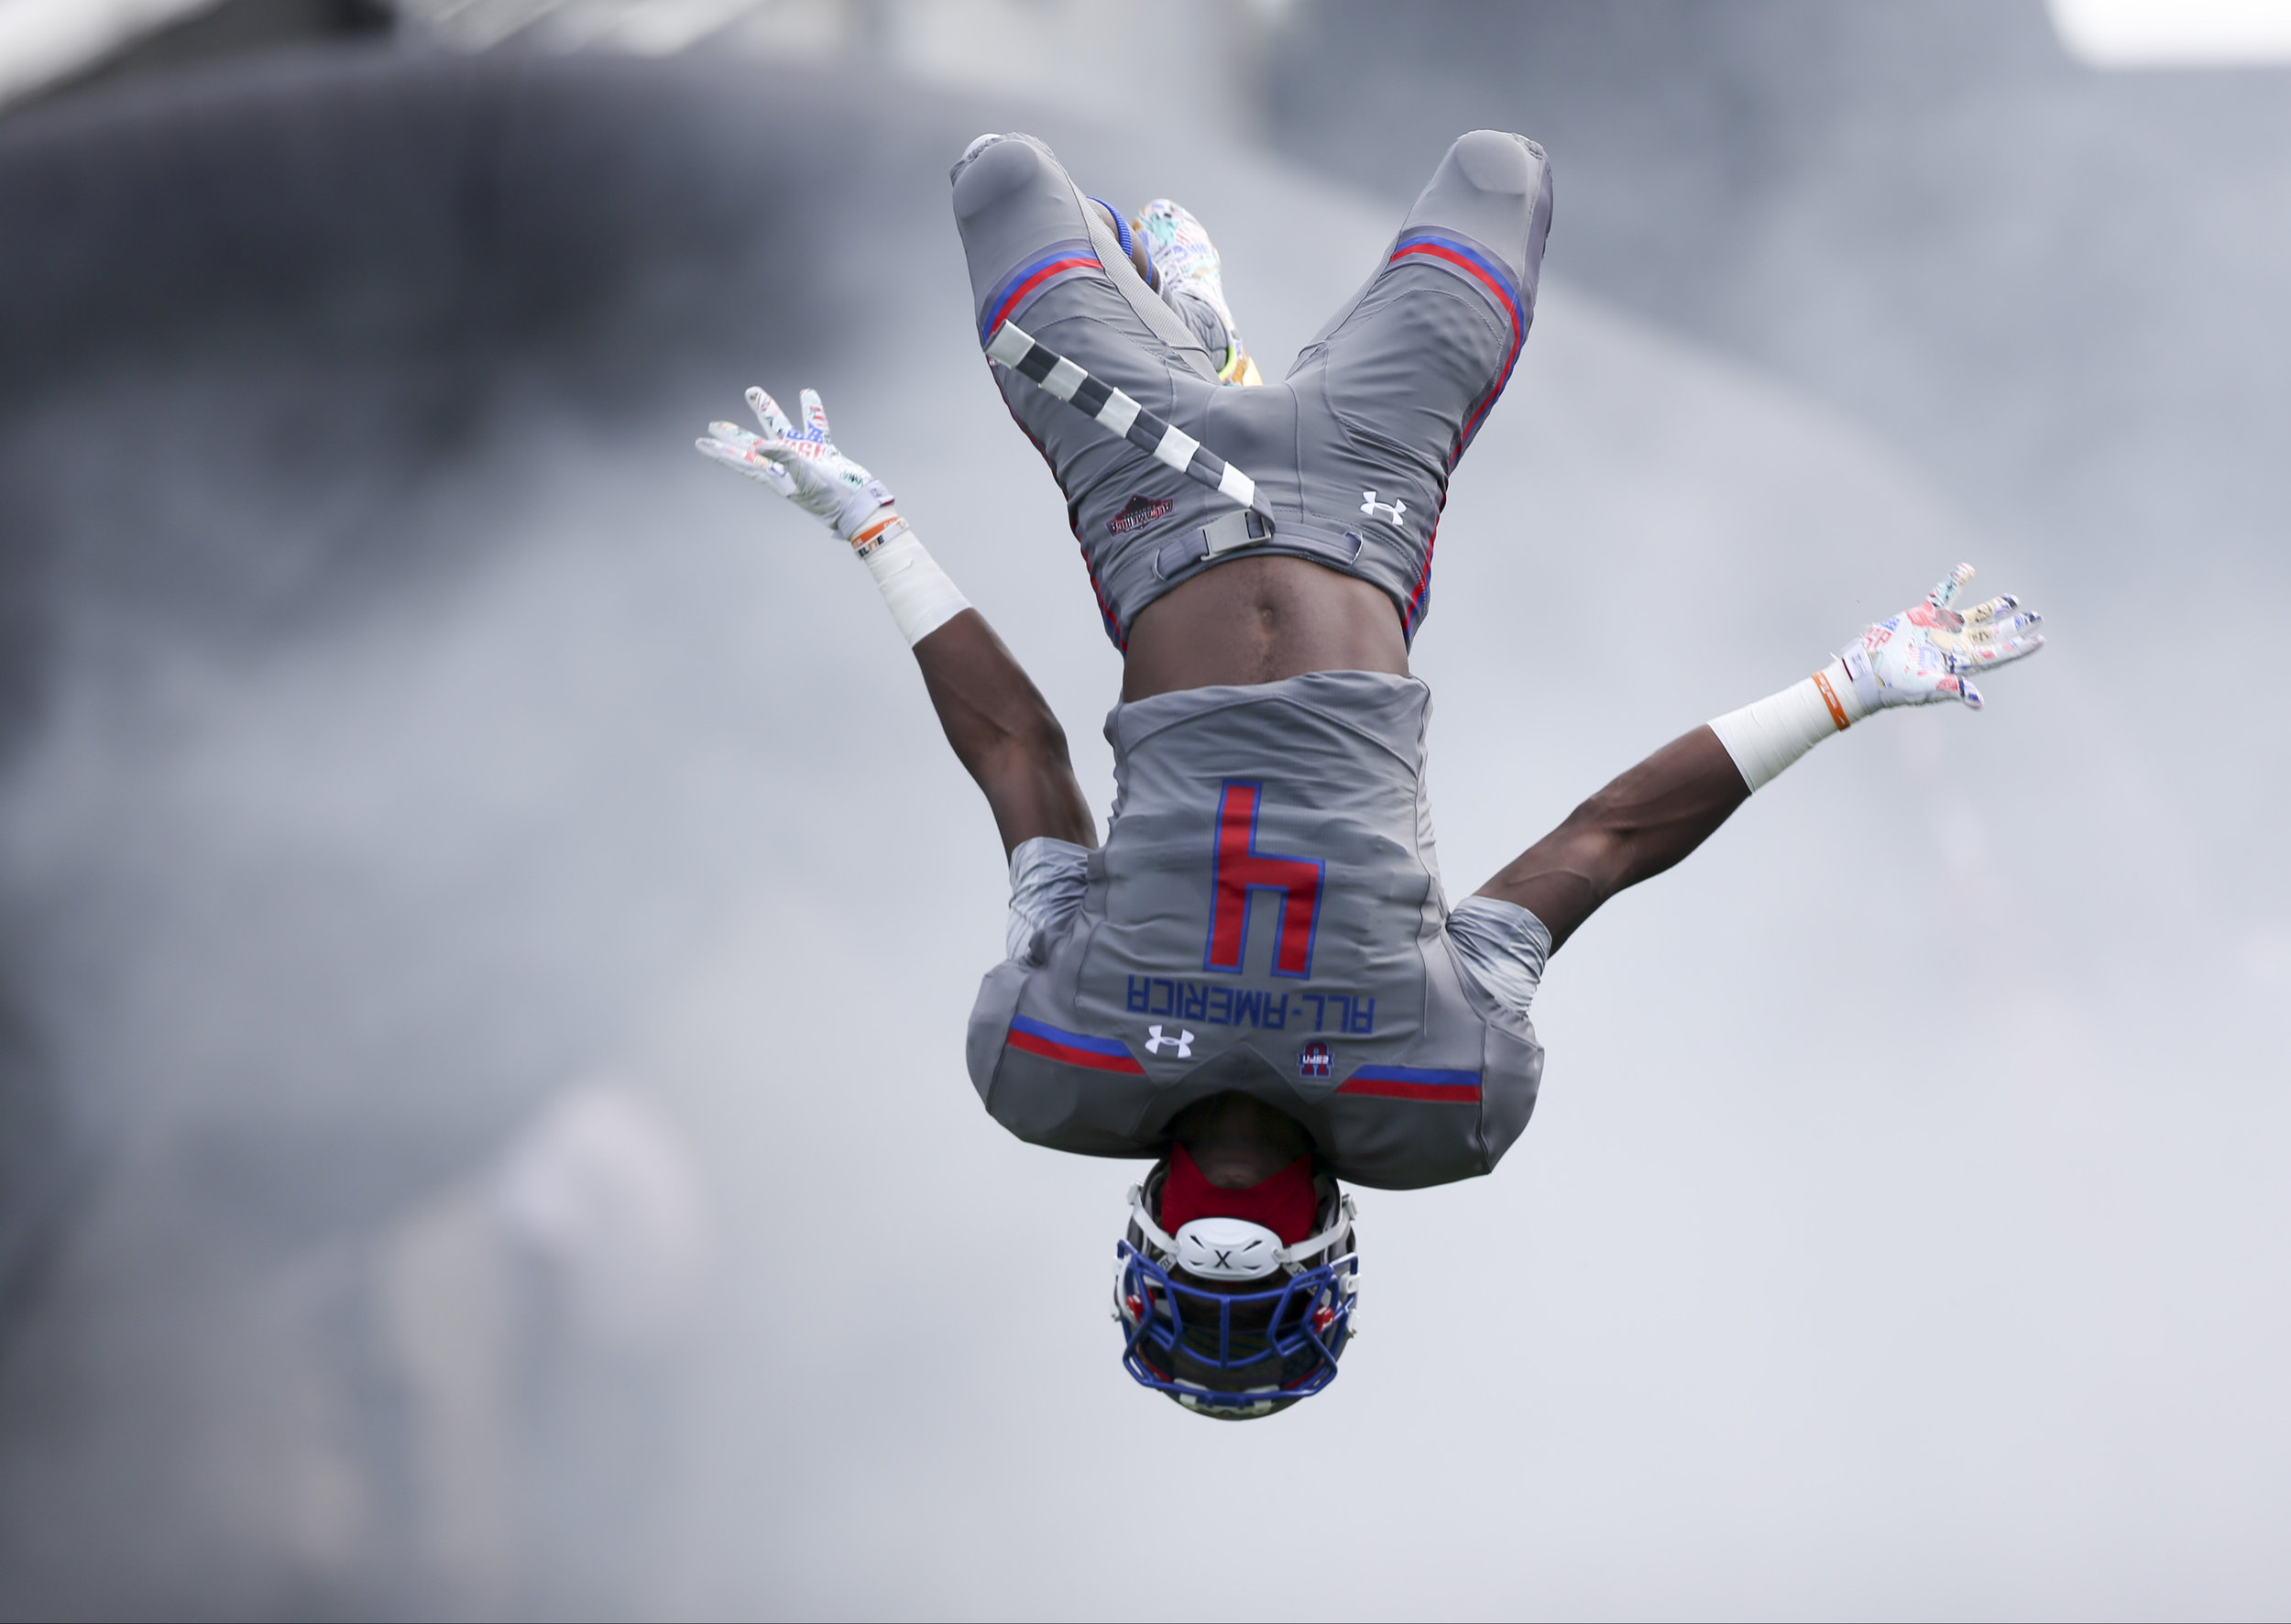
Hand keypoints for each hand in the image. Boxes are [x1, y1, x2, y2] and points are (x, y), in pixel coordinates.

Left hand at [696, 386, 894, 544]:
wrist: (859, 506)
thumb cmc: (832, 499)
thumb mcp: (805, 480)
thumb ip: (783, 459)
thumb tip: (758, 445)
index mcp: (775, 474)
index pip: (741, 459)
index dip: (721, 450)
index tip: (701, 442)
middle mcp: (785, 464)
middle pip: (752, 444)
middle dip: (734, 434)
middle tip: (714, 423)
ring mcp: (804, 456)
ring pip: (780, 428)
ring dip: (767, 409)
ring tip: (754, 392)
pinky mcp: (823, 451)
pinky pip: (815, 426)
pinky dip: (811, 410)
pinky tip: (807, 394)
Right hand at [1840, 563, 2043, 711]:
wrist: (1868, 671)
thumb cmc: (1895, 685)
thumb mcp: (1925, 688)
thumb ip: (1951, 689)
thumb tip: (1978, 702)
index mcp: (1960, 663)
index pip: (1997, 654)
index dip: (2018, 647)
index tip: (2039, 640)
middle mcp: (1955, 645)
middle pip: (1992, 634)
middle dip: (2014, 626)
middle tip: (2036, 617)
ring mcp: (1941, 629)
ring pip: (1974, 616)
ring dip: (1994, 607)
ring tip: (2013, 600)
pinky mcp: (1923, 616)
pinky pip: (1943, 595)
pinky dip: (1955, 582)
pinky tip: (1968, 569)